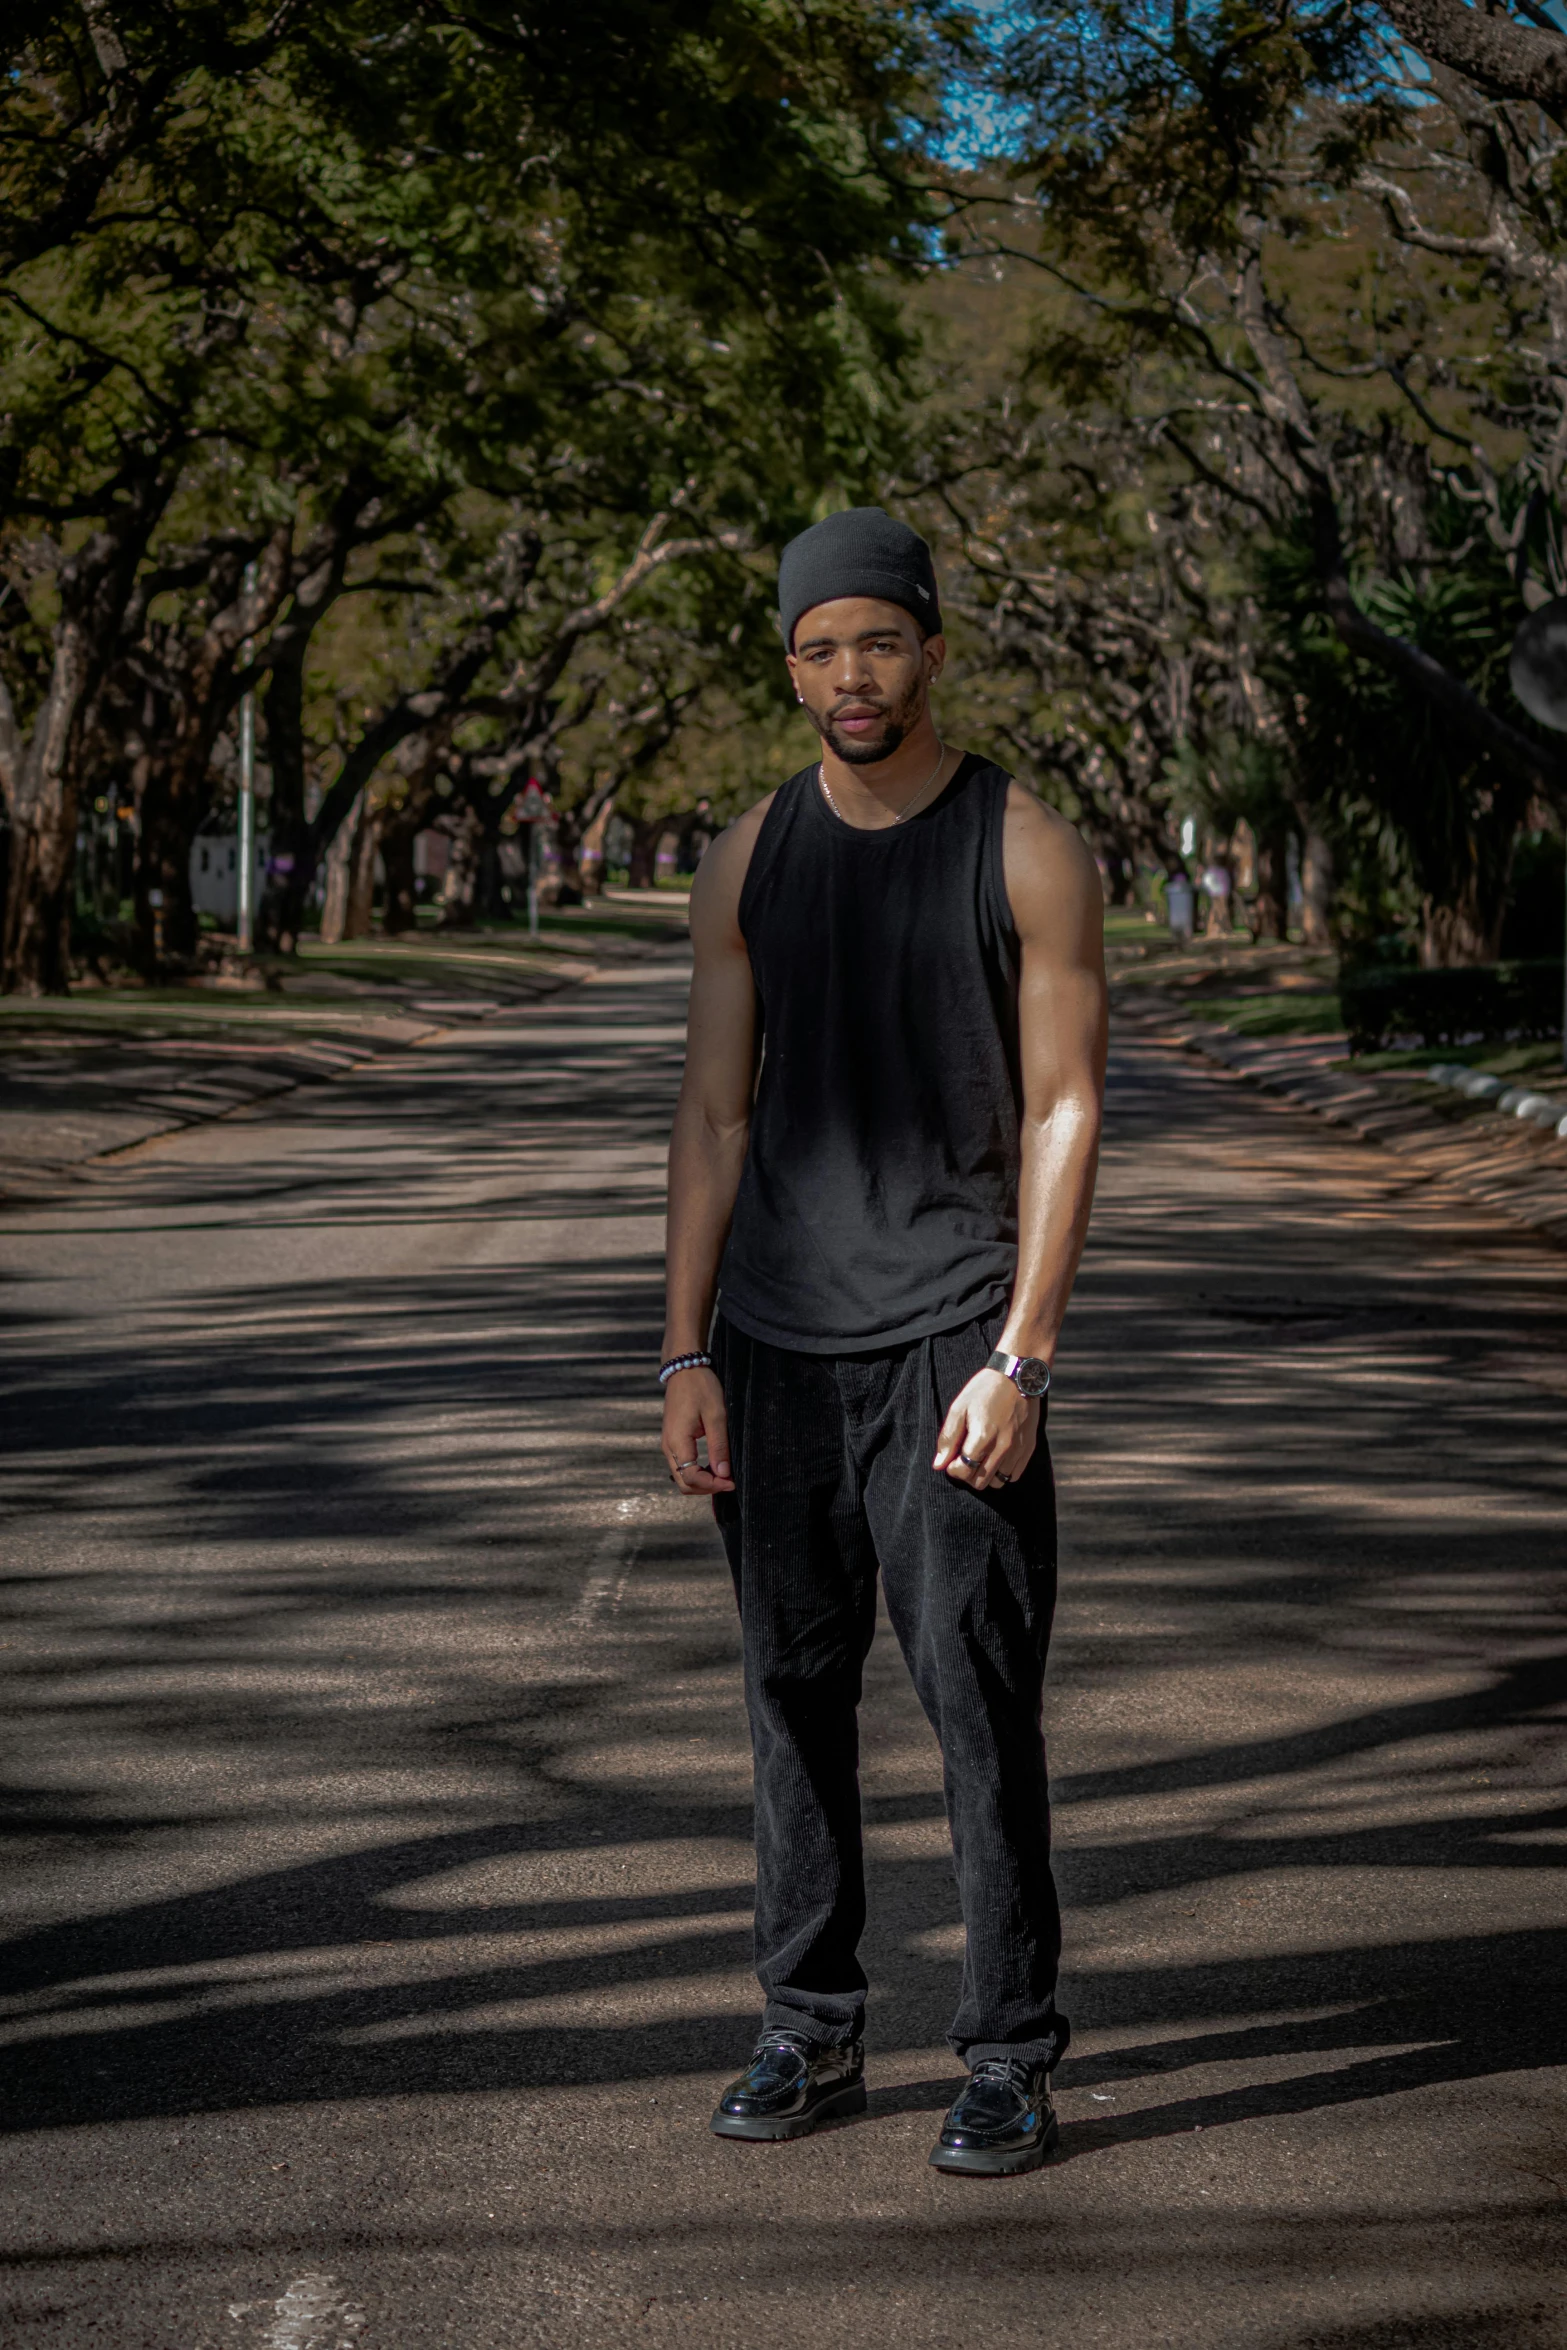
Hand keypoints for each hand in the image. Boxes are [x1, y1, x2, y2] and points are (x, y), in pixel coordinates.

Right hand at [661, 1365, 733, 1495]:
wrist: (684, 1369)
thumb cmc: (701, 1388)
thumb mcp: (716, 1415)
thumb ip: (719, 1446)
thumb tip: (723, 1474)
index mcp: (677, 1441)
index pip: (691, 1478)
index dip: (712, 1485)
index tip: (732, 1482)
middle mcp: (668, 1447)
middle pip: (683, 1483)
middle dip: (706, 1488)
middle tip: (729, 1481)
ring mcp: (668, 1444)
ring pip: (681, 1476)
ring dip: (702, 1481)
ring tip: (723, 1475)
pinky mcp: (671, 1440)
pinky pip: (681, 1465)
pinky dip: (696, 1472)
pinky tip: (713, 1466)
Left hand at [933, 1369, 1038, 1491]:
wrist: (1018, 1376)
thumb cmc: (984, 1390)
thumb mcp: (959, 1408)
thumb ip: (948, 1438)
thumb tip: (939, 1465)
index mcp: (982, 1437)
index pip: (963, 1471)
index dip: (953, 1469)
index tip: (952, 1459)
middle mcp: (1002, 1447)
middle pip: (979, 1482)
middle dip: (967, 1474)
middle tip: (965, 1458)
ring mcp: (1017, 1450)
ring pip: (997, 1483)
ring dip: (985, 1475)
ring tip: (980, 1459)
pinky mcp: (1028, 1448)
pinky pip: (1014, 1476)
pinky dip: (1002, 1472)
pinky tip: (995, 1457)